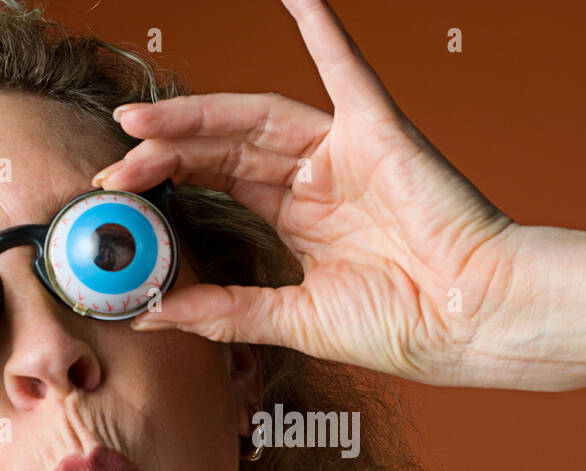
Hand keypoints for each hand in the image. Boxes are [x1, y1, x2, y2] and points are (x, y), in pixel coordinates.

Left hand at [102, 0, 529, 386]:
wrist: (468, 322)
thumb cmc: (402, 326)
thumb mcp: (294, 319)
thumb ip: (224, 311)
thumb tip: (154, 316)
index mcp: (302, 222)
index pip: (221, 186)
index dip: (169, 184)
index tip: (119, 196)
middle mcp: (318, 181)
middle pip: (227, 150)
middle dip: (167, 153)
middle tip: (116, 160)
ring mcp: (346, 152)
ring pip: (256, 118)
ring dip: (198, 114)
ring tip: (139, 123)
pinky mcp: (378, 130)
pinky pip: (346, 67)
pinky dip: (322, 26)